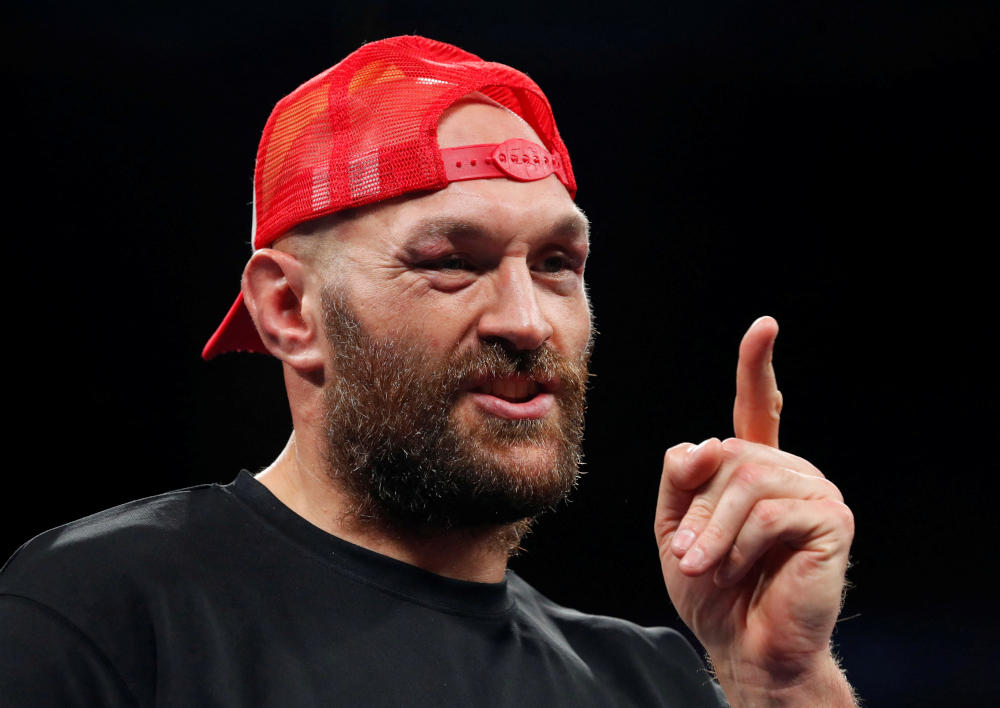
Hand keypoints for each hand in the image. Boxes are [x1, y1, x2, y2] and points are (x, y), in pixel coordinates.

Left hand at [654, 317, 855, 705]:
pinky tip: (736, 569)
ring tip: (702, 566)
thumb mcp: (675, 527)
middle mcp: (791, 471)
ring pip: (747, 479)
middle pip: (729, 453)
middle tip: (687, 555)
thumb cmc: (712, 590)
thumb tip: (701, 444)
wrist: (745, 646)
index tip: (764, 326)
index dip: (757, 367)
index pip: (757, 408)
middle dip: (698, 508)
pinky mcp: (832, 519)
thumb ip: (680, 479)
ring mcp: (816, 492)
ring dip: (713, 530)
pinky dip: (739, 543)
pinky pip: (770, 510)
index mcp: (755, 469)